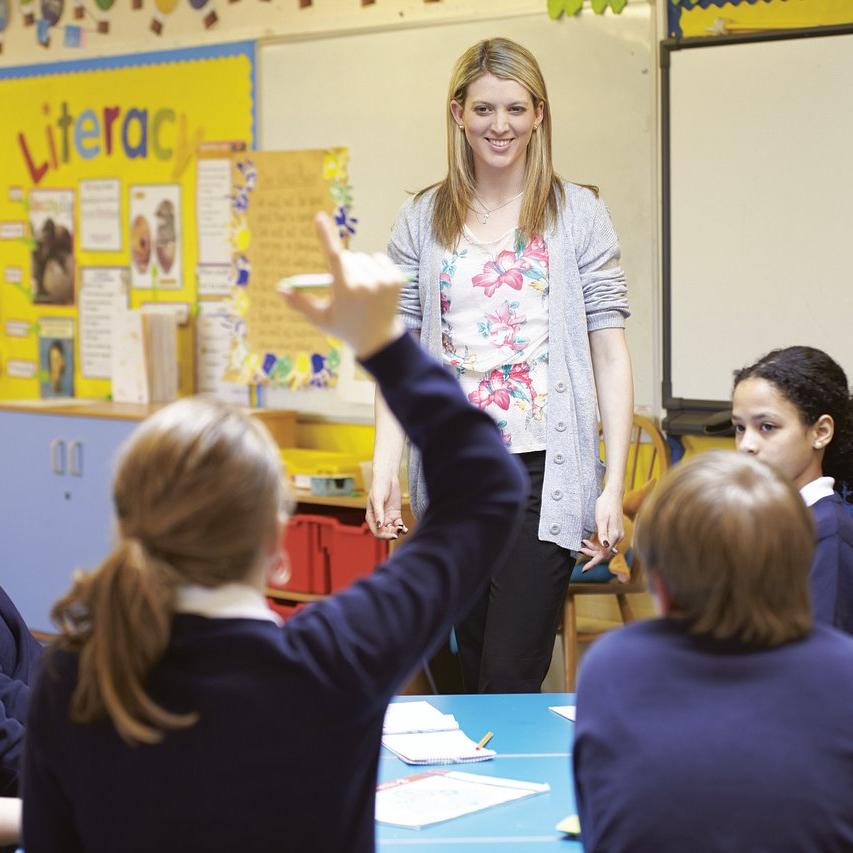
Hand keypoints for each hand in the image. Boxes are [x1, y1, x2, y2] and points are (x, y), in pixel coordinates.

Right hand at [280, 213, 405, 358]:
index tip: (319, 217)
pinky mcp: (396, 279)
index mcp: (345, 291)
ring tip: (361, 290)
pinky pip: (379, 258)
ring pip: (363, 258)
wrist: (379, 340)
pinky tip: (374, 285)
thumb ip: (300, 303)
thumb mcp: (320, 319)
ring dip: (359, 268)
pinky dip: (374, 267)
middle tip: (346, 289)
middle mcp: (365, 284)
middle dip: (343, 267)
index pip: (333, 257)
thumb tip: (280, 289)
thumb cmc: (345, 328)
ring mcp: (383, 281)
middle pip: (347, 257)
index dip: (325, 235)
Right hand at [366, 471, 407, 539]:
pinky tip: (405, 529)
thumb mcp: (378, 500)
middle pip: (384, 533)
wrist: (387, 478)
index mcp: (371, 517)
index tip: (393, 535)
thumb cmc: (379, 487)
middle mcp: (379, 519)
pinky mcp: (395, 514)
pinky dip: (402, 528)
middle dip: (391, 534)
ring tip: (402, 529)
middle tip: (399, 530)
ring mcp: (387, 517)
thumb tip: (379, 525)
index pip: (376, 532)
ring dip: (397, 532)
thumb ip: (379, 513)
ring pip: (392, 530)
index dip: (384, 536)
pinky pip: (399, 525)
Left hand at [578, 490, 624, 570]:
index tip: (584, 569)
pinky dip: (596, 543)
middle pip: (604, 552)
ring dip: (593, 548)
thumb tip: (605, 546)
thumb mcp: (601, 519)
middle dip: (591, 554)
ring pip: (604, 548)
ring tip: (582, 543)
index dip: (593, 562)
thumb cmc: (606, 505)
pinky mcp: (615, 532)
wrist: (613, 494)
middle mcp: (618, 537)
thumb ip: (603, 533)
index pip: (604, 554)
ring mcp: (617, 535)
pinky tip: (588, 540)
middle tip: (579, 550)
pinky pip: (605, 542)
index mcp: (615, 536)